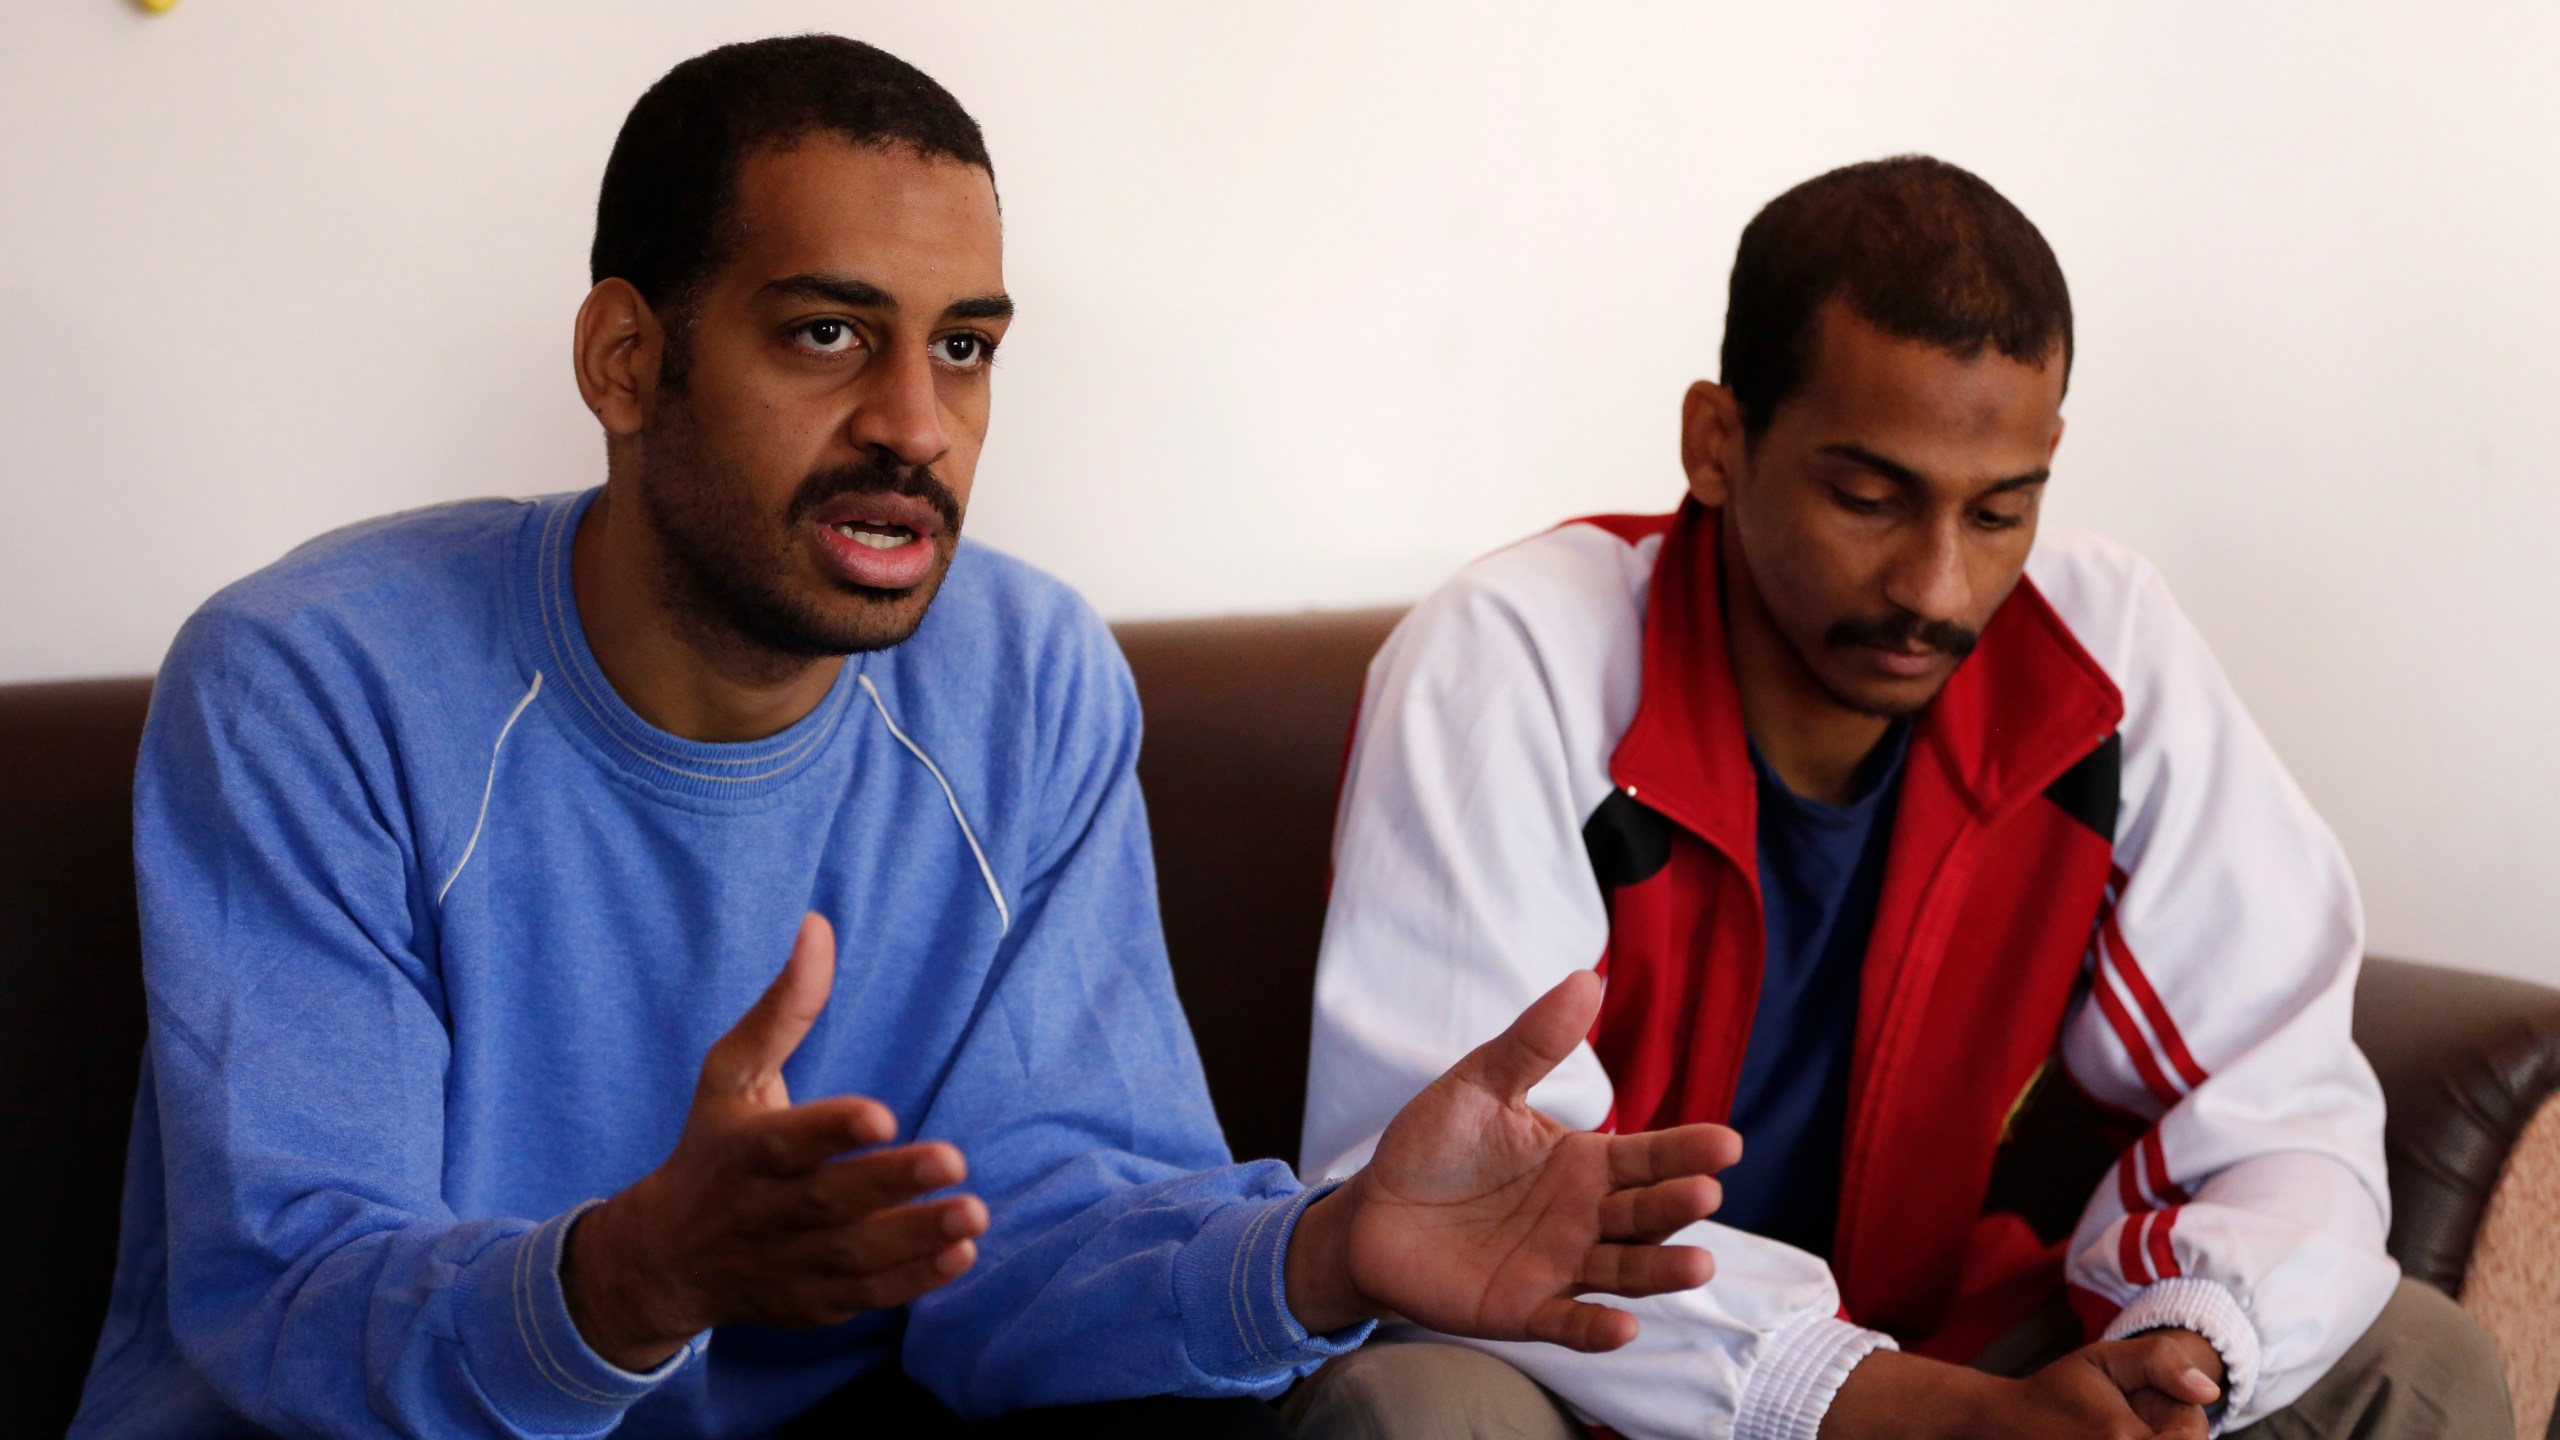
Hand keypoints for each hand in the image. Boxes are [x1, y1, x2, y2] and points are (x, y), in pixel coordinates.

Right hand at [563, 914, 987, 1370]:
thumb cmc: (712, 1149)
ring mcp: (790, 1262)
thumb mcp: (730, 1075)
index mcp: (746, 1150)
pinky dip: (912, 1282)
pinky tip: (960, 1255)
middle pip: (830, 1202)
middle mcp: (766, 1211)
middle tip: (954, 1161)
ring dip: (917, 1238)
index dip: (832, 1130)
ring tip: (973, 1214)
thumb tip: (818, 926)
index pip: (789, 1141)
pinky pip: (866, 1296)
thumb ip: (784, 1009)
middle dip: (891, 1184)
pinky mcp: (813, 1302)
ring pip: (856, 1256)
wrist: (665, 1259)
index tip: (882, 1116)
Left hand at [1284, 971, 1741, 1350]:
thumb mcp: (1480, 1085)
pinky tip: (1622, 1327)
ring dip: (1660, 1271)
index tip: (1727, 1143)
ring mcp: (1559, 1266)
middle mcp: (1585, 1218)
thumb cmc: (1433, 1146)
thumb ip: (1533, 1042)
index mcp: (1584, 1163)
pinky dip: (1596, 1329)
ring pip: (1624, 1272)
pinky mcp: (1524, 1309)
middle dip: (1678, 1204)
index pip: (1648, 1156)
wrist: (1370, 1213)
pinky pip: (1567, 1322)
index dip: (1686, 1150)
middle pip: (1645, 1213)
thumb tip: (1587, 976)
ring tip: (1697, 1264)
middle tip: (1706, 1190)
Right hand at [1822, 1333, 2221, 1439]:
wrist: (2007, 1424)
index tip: (2149, 1401)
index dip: (2183, 1414)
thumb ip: (2159, 1362)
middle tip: (2133, 1418)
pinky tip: (2114, 1436)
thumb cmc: (2057, 1390)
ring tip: (2124, 1429)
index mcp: (2122, 1439)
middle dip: (2170, 1433)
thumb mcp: (2103, 1358)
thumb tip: (2209, 1392)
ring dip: (2157, 1439)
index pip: (2194, 1436)